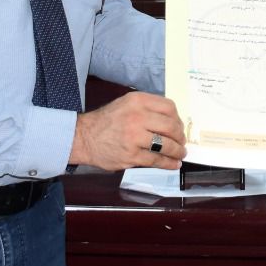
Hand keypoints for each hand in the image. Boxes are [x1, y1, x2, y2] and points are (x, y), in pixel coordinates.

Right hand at [69, 91, 185, 170]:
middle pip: (171, 126)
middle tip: (182, 142)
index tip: (179, 126)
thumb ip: (147, 108)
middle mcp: (138, 117)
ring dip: (177, 151)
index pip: (169, 107)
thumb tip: (171, 120)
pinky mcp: (132, 155)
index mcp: (138, 101)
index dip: (178, 118)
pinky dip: (168, 163)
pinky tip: (173, 164)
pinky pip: (156, 160)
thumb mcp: (126, 104)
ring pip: (166, 145)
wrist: (83, 137)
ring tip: (180, 154)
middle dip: (180, 137)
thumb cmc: (106, 121)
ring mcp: (135, 137)